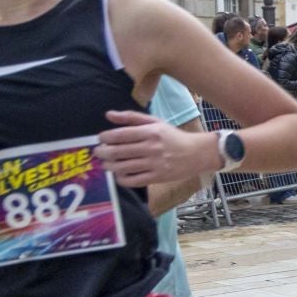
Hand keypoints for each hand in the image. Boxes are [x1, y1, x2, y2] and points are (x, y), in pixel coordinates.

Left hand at [94, 110, 219, 187]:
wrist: (197, 154)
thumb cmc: (173, 136)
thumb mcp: (155, 122)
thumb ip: (131, 118)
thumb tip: (108, 115)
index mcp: (151, 132)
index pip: (121, 135)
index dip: (105, 137)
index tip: (101, 138)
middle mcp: (152, 148)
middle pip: (118, 152)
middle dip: (103, 152)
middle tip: (99, 152)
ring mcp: (154, 164)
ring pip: (123, 167)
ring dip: (109, 166)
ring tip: (107, 163)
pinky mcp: (157, 177)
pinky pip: (133, 181)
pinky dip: (121, 179)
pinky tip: (119, 175)